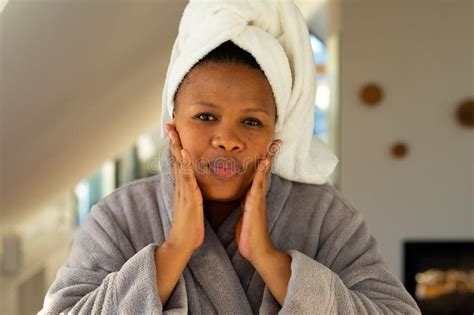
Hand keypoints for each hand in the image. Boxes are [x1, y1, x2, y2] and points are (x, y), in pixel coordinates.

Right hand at [164, 123, 204, 253]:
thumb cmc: (188, 227)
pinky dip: (186, 164)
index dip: (176, 145)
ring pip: (179, 164)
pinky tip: (185, 153)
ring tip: (173, 130)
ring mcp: (183, 191)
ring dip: (176, 146)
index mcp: (182, 187)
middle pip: (175, 158)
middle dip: (172, 140)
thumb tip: (192, 187)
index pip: (178, 161)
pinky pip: (187, 179)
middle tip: (168, 122)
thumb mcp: (190, 206)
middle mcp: (180, 186)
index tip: (174, 130)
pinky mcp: (188, 198)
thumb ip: (190, 194)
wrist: (182, 244)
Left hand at [235, 139, 281, 264]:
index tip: (268, 146)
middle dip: (271, 154)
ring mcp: (258, 199)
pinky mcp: (256, 205)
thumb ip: (245, 203)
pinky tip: (264, 162)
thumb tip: (243, 197)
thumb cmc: (249, 234)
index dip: (263, 159)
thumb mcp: (245, 214)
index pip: (259, 174)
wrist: (257, 251)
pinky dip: (262, 172)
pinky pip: (258, 185)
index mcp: (254, 196)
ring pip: (264, 174)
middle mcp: (258, 195)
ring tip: (274, 144)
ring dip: (269, 158)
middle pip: (265, 170)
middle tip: (277, 139)